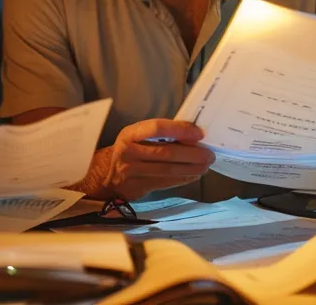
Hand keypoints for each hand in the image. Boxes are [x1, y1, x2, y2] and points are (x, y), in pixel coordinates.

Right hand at [72, 120, 215, 200]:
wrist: (107, 174)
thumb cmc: (130, 149)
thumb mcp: (138, 136)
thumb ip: (161, 134)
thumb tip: (192, 135)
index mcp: (130, 134)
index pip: (156, 128)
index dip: (179, 130)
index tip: (198, 133)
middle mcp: (129, 152)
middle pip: (166, 153)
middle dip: (192, 154)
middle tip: (209, 154)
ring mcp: (133, 172)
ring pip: (168, 170)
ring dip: (192, 168)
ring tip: (206, 165)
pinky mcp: (139, 187)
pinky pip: (166, 183)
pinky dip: (184, 179)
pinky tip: (194, 175)